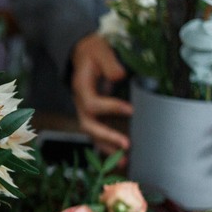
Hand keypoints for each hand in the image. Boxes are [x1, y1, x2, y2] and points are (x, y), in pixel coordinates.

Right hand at [70, 34, 132, 154]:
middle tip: (127, 144)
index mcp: (81, 87)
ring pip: (92, 135)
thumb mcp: (100, 50)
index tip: (131, 109)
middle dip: (107, 137)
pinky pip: (98, 135)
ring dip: (108, 148)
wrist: (81, 54)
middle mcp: (80, 103)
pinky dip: (109, 146)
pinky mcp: (93, 116)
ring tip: (124, 161)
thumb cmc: (93, 52)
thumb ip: (109, 62)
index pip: (92, 104)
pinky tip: (122, 157)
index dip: (110, 108)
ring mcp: (85, 112)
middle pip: (88, 125)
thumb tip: (120, 76)